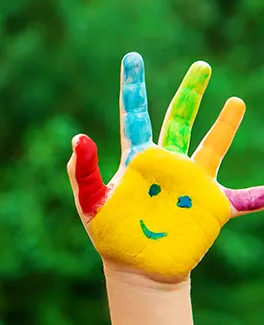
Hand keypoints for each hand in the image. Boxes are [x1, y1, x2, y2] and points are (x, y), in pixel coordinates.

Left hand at [67, 52, 263, 281]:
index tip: (132, 57)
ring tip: (235, 102)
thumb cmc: (110, 234)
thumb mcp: (90, 202)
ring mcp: (191, 183)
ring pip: (212, 148)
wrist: (136, 267)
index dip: (133, 86)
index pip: (134, 114)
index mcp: (137, 159)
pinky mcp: (211, 207)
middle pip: (179, 119)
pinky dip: (259, 195)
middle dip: (190, 93)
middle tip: (201, 66)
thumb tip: (78, 137)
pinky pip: (243, 199)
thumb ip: (81, 171)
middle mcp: (167, 164)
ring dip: (224, 127)